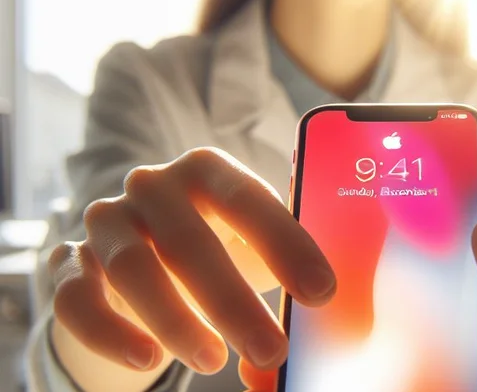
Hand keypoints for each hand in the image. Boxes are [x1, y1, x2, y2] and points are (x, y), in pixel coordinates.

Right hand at [48, 147, 336, 374]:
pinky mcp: (70, 264)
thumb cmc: (216, 245)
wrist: (138, 257)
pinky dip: (113, 333)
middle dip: (233, 300)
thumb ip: (294, 254)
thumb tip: (351, 299)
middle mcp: (153, 186)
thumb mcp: (253, 240)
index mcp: (208, 170)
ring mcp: (107, 221)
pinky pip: (79, 299)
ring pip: (133, 267)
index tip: (321, 292)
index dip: (286, 243)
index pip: (248, 198)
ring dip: (177, 320)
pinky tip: (149, 361)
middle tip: (272, 350)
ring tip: (215, 361)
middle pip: (189, 239)